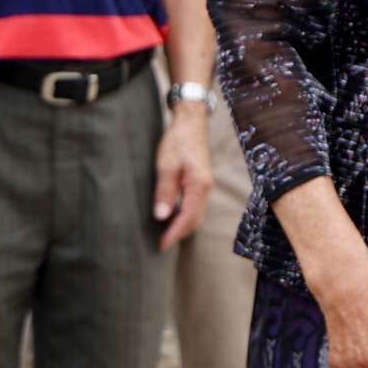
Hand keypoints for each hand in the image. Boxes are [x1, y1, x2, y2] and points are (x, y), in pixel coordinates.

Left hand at [151, 102, 212, 248]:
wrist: (191, 123)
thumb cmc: (178, 142)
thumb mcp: (166, 166)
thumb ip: (165, 191)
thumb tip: (162, 216)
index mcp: (198, 185)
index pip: (188, 217)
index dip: (174, 233)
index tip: (162, 244)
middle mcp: (206, 188)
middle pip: (196, 219)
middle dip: (180, 233)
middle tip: (163, 243)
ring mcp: (206, 185)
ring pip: (197, 213)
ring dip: (183, 226)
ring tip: (167, 233)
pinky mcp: (202, 181)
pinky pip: (196, 205)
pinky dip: (186, 215)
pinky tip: (174, 216)